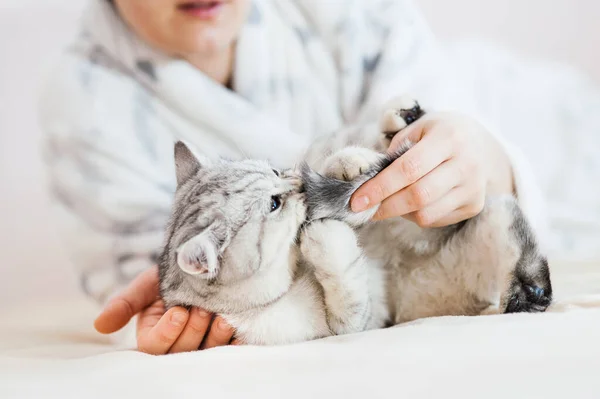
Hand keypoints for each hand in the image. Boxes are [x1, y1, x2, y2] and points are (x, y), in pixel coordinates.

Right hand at [94, 266, 239, 353]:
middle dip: (193, 330)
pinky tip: (239, 329)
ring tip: (223, 317)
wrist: (203, 262)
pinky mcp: (226, 340)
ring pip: (206, 352)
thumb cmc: (171, 275)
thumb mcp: (147, 284)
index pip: (154, 346)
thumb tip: (99, 325)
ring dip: (216, 337)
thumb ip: (126, 302)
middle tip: (201, 308)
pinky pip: (231, 348)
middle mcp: (177, 344)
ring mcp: (203, 344)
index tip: (179, 311)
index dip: (167, 332)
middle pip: (181, 352)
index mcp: (153, 334)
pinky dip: (235, 341)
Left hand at [351, 112, 513, 226]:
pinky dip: (415, 215)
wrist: (481, 145)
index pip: (408, 168)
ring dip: (399, 212)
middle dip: (385, 206)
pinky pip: (435, 220)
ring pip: (426, 214)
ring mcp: (473, 187)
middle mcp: (466, 163)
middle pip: (418, 196)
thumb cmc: (439, 134)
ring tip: (388, 202)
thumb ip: (395, 151)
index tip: (356, 200)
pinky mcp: (474, 205)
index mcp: (449, 137)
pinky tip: (411, 203)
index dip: (379, 187)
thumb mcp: (418, 129)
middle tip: (364, 209)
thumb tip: (369, 183)